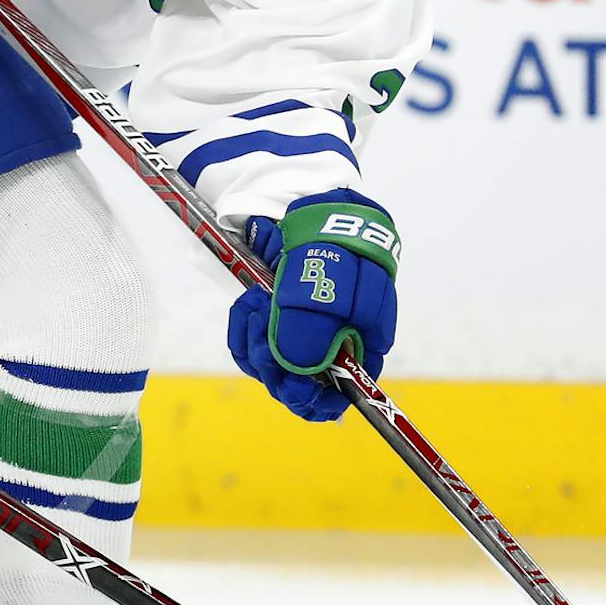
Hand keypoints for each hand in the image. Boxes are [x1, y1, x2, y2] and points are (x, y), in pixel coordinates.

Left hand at [225, 191, 399, 422]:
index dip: (312, 398)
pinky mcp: (275, 319)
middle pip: (295, 383)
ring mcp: (300, 332)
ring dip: (255, 336)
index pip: (338, 395)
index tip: (290, 383)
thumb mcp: (327, 294)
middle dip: (272, 359)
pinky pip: (252, 339)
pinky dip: (246, 323)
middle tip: (264, 322)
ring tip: (258, 302)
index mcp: (359, 346)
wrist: (315, 206)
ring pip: (268, 362)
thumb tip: (297, 376)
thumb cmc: (333, 250)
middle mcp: (330, 345)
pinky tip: (251, 300)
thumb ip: (313, 338)